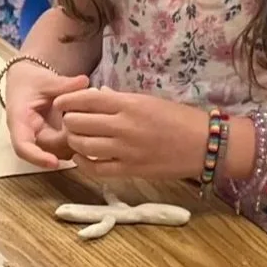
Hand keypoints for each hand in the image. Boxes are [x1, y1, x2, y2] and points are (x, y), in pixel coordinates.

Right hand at [3, 61, 89, 168]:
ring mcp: (40, 141)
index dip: (37, 157)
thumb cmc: (30, 82)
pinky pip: (66, 148)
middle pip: (47, 151)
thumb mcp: (45, 80)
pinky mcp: (52, 142)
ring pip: (59, 153)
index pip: (22, 146)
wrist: (26, 83)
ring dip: (75, 142)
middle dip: (68, 142)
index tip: (53, 163)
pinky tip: (87, 126)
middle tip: (86, 122)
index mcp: (19, 121)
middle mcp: (28, 135)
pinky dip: (78, 140)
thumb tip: (83, 81)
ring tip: (87, 121)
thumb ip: (63, 83)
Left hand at [51, 87, 208, 181]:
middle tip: (69, 123)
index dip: (66, 102)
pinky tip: (82, 158)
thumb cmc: (179, 119)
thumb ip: (119, 100)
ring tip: (76, 139)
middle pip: (76, 122)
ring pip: (81, 145)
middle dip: (68, 122)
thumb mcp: (148, 101)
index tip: (60, 104)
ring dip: (73, 142)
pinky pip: (95, 168)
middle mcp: (123, 125)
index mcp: (128, 104)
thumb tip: (94, 96)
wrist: (205, 144)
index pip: (84, 99)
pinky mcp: (130, 170)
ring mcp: (125, 149)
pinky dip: (83, 163)